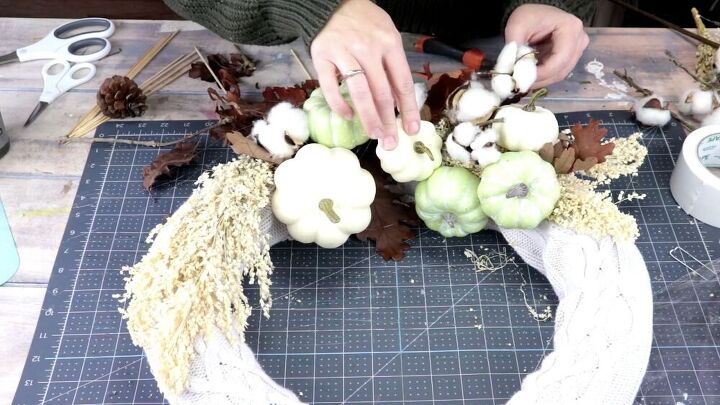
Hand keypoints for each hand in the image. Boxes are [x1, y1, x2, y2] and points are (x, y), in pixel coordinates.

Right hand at [310, 0, 419, 148]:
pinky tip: (348, 116)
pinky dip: (340, 104)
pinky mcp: (322, 56)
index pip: (402, 82)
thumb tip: (401, 104)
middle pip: (382, 92)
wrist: (333, 4)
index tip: (411, 129)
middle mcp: (368, 48)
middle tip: (391, 142)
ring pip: (359, 92)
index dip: (408, 109)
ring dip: (369, 118)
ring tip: (375, 135)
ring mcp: (344, 52)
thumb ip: (394, 67)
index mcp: (389, 43)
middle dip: (388, 120)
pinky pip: (330, 87)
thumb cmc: (366, 25)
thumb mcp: (387, 38)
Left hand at [505, 4, 589, 87]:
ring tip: (523, 80)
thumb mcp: (517, 27)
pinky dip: (543, 77)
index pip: (561, 59)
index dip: (543, 73)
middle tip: (521, 83)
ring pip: (560, 74)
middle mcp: (579, 40)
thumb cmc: (528, 17)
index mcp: (571, 28)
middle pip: (562, 69)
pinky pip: (557, 73)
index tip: (524, 78)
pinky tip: (530, 77)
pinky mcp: (570, 57)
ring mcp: (576, 50)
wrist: (533, 16)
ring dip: (541, 80)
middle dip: (541, 79)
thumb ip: (514, 48)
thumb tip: (514, 70)